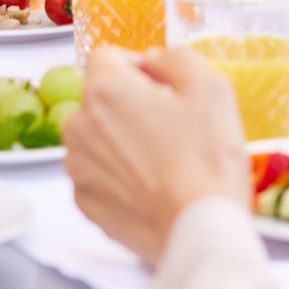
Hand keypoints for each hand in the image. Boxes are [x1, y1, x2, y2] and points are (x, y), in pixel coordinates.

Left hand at [62, 46, 249, 263]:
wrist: (200, 231)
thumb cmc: (207, 160)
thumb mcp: (210, 88)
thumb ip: (176, 59)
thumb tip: (155, 61)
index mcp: (105, 91)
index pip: (107, 56)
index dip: (138, 66)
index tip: (163, 86)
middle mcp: (80, 126)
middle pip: (100, 99)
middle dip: (129, 104)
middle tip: (171, 126)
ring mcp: (79, 168)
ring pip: (97, 137)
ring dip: (122, 140)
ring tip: (163, 160)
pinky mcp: (85, 203)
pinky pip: (98, 174)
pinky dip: (119, 175)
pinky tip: (152, 186)